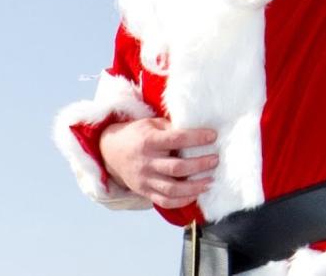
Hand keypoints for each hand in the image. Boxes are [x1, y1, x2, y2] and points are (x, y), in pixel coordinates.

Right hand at [99, 118, 217, 208]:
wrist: (110, 151)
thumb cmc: (137, 135)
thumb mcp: (151, 124)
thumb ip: (171, 128)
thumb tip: (197, 129)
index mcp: (149, 141)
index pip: (177, 139)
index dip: (197, 138)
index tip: (213, 136)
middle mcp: (146, 162)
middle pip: (177, 168)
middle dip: (200, 165)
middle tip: (215, 160)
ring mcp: (145, 180)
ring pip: (173, 189)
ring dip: (195, 187)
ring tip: (210, 181)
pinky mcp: (144, 192)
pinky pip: (165, 201)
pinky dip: (182, 201)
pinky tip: (195, 194)